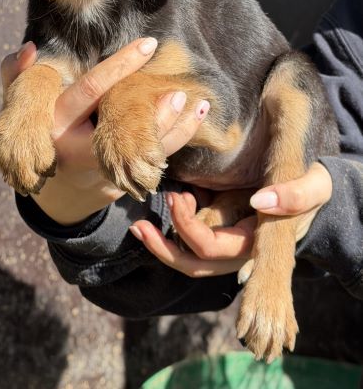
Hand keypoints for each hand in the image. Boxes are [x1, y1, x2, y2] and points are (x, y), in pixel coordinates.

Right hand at [1, 39, 209, 224]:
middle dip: (153, 108)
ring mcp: (98, 169)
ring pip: (141, 149)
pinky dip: (176, 140)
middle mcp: (77, 148)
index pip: (92, 88)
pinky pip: (152, 162)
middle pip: (120, 127)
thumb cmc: (43, 129)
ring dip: (173, 126)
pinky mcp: (117, 180)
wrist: (55, 184)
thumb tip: (28, 48)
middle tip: (179, 87)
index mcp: (55, 120)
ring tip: (197, 102)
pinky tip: (195, 118)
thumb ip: (18, 75)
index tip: (149, 44)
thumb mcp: (23, 104)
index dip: (120, 65)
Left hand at [129, 163, 331, 276]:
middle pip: (194, 265)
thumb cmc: (311, 188)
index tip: (178, 196)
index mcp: (256, 243)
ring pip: (189, 261)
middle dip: (164, 249)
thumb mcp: (312, 187)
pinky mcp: (221, 235)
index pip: (212, 248)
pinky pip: (191, 246)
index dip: (189, 226)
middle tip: (141, 225)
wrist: (310, 192)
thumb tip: (260, 201)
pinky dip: (171, 235)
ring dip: (161, 247)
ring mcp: (228, 248)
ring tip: (140, 226)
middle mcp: (238, 253)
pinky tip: (155, 218)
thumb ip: (295, 195)